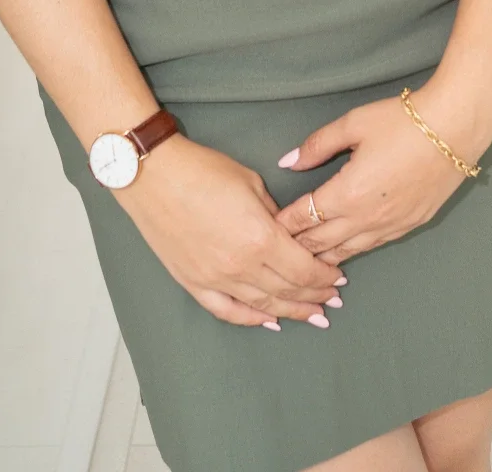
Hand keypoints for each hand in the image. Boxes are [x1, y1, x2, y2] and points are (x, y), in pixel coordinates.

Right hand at [115, 134, 345, 329]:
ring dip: (290, 312)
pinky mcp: (193, 283)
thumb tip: (288, 231)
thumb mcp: (251, 182)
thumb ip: (274, 213)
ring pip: (262, 305)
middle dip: (314, 297)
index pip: (303, 269)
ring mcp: (215, 279)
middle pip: (287, 290)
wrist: (153, 176)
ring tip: (312, 316)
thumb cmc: (203, 170)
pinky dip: (250, 319)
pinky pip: (227, 310)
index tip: (338, 279)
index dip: (324, 277)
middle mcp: (241, 266)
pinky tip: (268, 321)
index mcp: (260, 237)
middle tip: (333, 302)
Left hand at [274, 85, 475, 262]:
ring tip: (303, 263)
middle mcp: (366, 218)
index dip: (283, 225)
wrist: (454, 129)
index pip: (304, 218)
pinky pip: (371, 247)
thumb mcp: (354, 124)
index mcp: (347, 193)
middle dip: (296, 249)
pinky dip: (351, 253)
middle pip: (321, 243)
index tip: (266, 230)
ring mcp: (389, 226)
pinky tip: (344, 255)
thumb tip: (289, 161)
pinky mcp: (409, 226)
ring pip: (346, 252)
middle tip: (276, 252)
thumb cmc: (403, 122)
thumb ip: (318, 145)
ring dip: (322, 258)